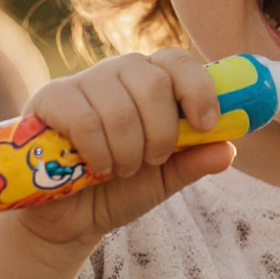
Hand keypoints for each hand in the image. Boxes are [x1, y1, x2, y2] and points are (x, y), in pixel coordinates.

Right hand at [15, 49, 235, 249]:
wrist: (69, 217)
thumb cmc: (121, 189)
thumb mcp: (166, 178)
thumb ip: (195, 162)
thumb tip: (229, 149)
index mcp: (152, 80)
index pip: (179, 61)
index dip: (198, 89)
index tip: (205, 124)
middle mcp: (119, 71)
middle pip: (154, 83)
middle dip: (161, 133)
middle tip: (153, 160)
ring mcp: (83, 81)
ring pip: (121, 108)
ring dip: (128, 151)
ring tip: (121, 169)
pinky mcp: (50, 98)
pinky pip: (85, 120)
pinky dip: (99, 153)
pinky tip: (96, 168)